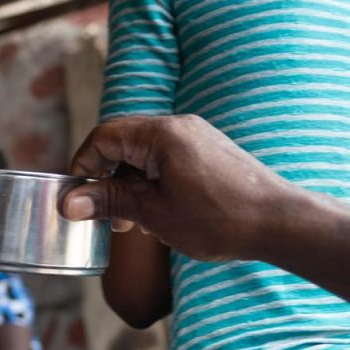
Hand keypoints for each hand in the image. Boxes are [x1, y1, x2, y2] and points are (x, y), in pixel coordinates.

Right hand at [58, 115, 296, 261]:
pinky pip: (166, 159)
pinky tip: (157, 213)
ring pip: (144, 153)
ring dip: (128, 184)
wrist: (281, 222)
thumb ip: (109, 201)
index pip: (103, 138)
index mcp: (161, 134)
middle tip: (102, 215)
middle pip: (122, 142)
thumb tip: (68, 202)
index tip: (77, 199)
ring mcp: (196, 137)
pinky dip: (151, 182)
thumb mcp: (154, 213)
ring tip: (130, 222)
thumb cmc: (219, 217)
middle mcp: (179, 126)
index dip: (83, 168)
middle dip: (105, 178)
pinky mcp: (209, 151)